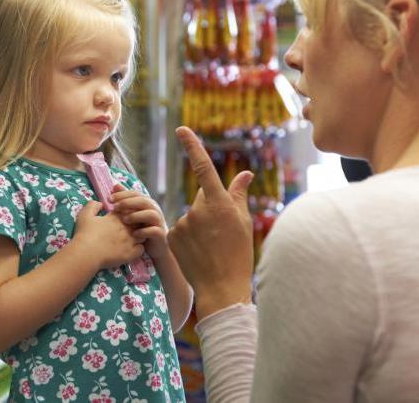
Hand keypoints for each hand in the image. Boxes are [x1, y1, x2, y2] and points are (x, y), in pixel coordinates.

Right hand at [73, 201, 144, 269]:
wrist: (87, 253)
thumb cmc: (84, 234)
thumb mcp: (84, 215)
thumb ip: (93, 205)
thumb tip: (100, 203)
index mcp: (116, 218)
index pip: (128, 211)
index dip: (126, 214)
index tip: (121, 219)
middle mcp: (126, 227)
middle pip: (138, 222)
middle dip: (135, 224)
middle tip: (127, 229)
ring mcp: (130, 240)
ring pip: (142, 235)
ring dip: (138, 236)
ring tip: (131, 240)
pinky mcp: (130, 253)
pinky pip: (141, 249)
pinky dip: (138, 249)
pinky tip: (132, 250)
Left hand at [111, 185, 169, 259]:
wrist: (154, 248)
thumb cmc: (140, 228)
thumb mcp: (132, 213)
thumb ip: (125, 200)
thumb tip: (115, 186)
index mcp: (146, 203)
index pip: (135, 193)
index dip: (122, 194)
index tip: (109, 199)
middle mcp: (154, 210)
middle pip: (143, 201)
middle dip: (128, 203)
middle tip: (115, 207)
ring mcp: (158, 222)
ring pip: (151, 214)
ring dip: (137, 216)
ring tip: (124, 220)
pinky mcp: (160, 234)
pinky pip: (154, 231)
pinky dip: (144, 231)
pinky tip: (134, 234)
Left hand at [168, 126, 254, 319]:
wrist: (221, 287)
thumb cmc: (238, 254)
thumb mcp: (244, 222)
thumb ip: (238, 194)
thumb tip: (246, 173)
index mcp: (219, 204)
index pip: (204, 168)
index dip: (192, 146)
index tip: (181, 130)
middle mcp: (198, 210)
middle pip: (202, 199)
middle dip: (210, 209)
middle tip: (222, 233)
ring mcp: (183, 224)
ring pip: (192, 216)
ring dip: (200, 226)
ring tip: (211, 247)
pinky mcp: (172, 236)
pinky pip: (181, 230)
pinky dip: (189, 238)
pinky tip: (198, 253)